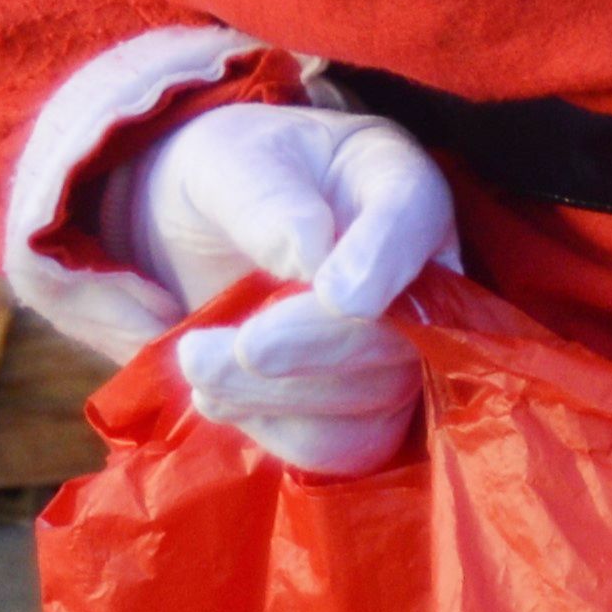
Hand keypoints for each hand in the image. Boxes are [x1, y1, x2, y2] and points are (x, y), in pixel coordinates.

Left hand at [120, 104, 457, 474]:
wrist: (195, 230)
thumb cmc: (223, 179)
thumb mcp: (225, 166)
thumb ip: (268, 203)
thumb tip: (312, 255)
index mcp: (391, 183)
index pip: (415, 215)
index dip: (386, 258)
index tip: (337, 295)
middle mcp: (416, 269)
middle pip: (404, 331)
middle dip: (310, 349)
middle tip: (207, 352)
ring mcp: (398, 345)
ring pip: (378, 400)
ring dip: (277, 399)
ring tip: (197, 363)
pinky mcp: (365, 406)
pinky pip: (348, 445)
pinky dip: (277, 432)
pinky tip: (223, 398)